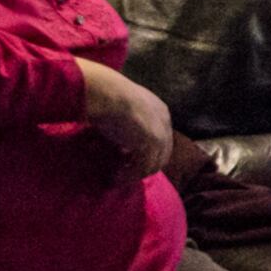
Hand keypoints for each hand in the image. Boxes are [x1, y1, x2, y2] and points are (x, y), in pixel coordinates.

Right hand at [75, 59, 173, 175]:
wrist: (106, 92)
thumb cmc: (107, 96)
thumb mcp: (123, 109)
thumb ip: (129, 123)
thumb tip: (121, 142)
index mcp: (160, 111)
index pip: (161, 140)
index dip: (147, 153)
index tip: (128, 162)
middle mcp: (164, 123)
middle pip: (161, 155)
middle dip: (144, 167)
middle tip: (124, 175)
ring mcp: (160, 134)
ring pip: (153, 164)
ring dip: (135, 175)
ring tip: (117, 178)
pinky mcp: (150, 144)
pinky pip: (143, 167)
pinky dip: (129, 176)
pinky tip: (115, 178)